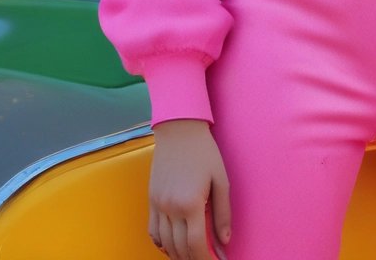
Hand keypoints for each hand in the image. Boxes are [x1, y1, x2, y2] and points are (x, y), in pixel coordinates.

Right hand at [149, 119, 230, 259]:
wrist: (179, 129)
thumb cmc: (204, 152)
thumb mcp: (221, 179)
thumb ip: (223, 213)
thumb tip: (225, 241)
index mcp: (191, 203)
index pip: (197, 245)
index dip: (206, 259)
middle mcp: (171, 208)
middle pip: (180, 248)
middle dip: (194, 259)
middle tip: (206, 258)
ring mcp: (158, 204)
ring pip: (164, 243)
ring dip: (178, 254)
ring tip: (192, 255)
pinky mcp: (151, 199)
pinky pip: (153, 231)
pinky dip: (162, 243)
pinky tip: (173, 244)